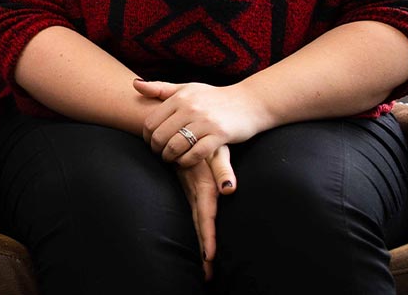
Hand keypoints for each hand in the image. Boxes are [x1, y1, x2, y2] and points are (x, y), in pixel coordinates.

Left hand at [134, 79, 270, 166]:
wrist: (250, 102)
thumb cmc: (214, 97)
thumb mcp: (187, 89)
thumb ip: (160, 89)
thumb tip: (134, 84)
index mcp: (180, 97)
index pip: (151, 122)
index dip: (146, 137)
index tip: (151, 143)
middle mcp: (191, 108)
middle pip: (160, 136)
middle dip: (156, 149)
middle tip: (160, 154)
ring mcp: (205, 121)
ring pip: (176, 146)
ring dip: (170, 157)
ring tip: (171, 159)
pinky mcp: (220, 135)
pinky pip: (195, 154)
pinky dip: (186, 161)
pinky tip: (186, 161)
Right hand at [177, 146, 235, 280]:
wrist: (178, 131)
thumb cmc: (203, 140)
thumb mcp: (215, 152)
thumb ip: (222, 169)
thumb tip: (228, 189)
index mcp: (202, 188)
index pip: (205, 217)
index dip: (207, 237)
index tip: (209, 258)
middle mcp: (194, 194)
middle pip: (199, 226)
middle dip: (203, 251)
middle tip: (209, 276)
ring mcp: (189, 193)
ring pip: (195, 223)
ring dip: (200, 244)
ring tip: (206, 269)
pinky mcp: (188, 191)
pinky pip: (194, 215)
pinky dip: (198, 231)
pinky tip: (201, 242)